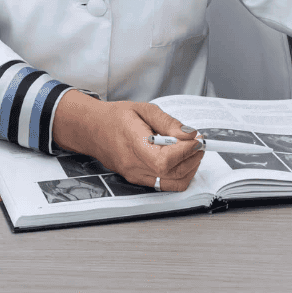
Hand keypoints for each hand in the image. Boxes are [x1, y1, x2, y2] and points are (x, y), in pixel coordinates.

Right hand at [51, 91, 203, 190]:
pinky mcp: (137, 180)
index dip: (186, 152)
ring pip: (172, 183)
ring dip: (188, 168)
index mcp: (134, 144)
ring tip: (192, 151)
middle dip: (193, 159)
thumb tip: (190, 134)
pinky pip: (164, 184)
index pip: (166, 160)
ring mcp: (135, 176)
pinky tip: (180, 158)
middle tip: (199, 143)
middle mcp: (134, 166)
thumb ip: (168, 122)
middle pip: (173, 174)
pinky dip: (178, 173)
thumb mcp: (144, 109)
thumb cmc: (115, 117)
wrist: (92, 128)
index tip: (197, 140)